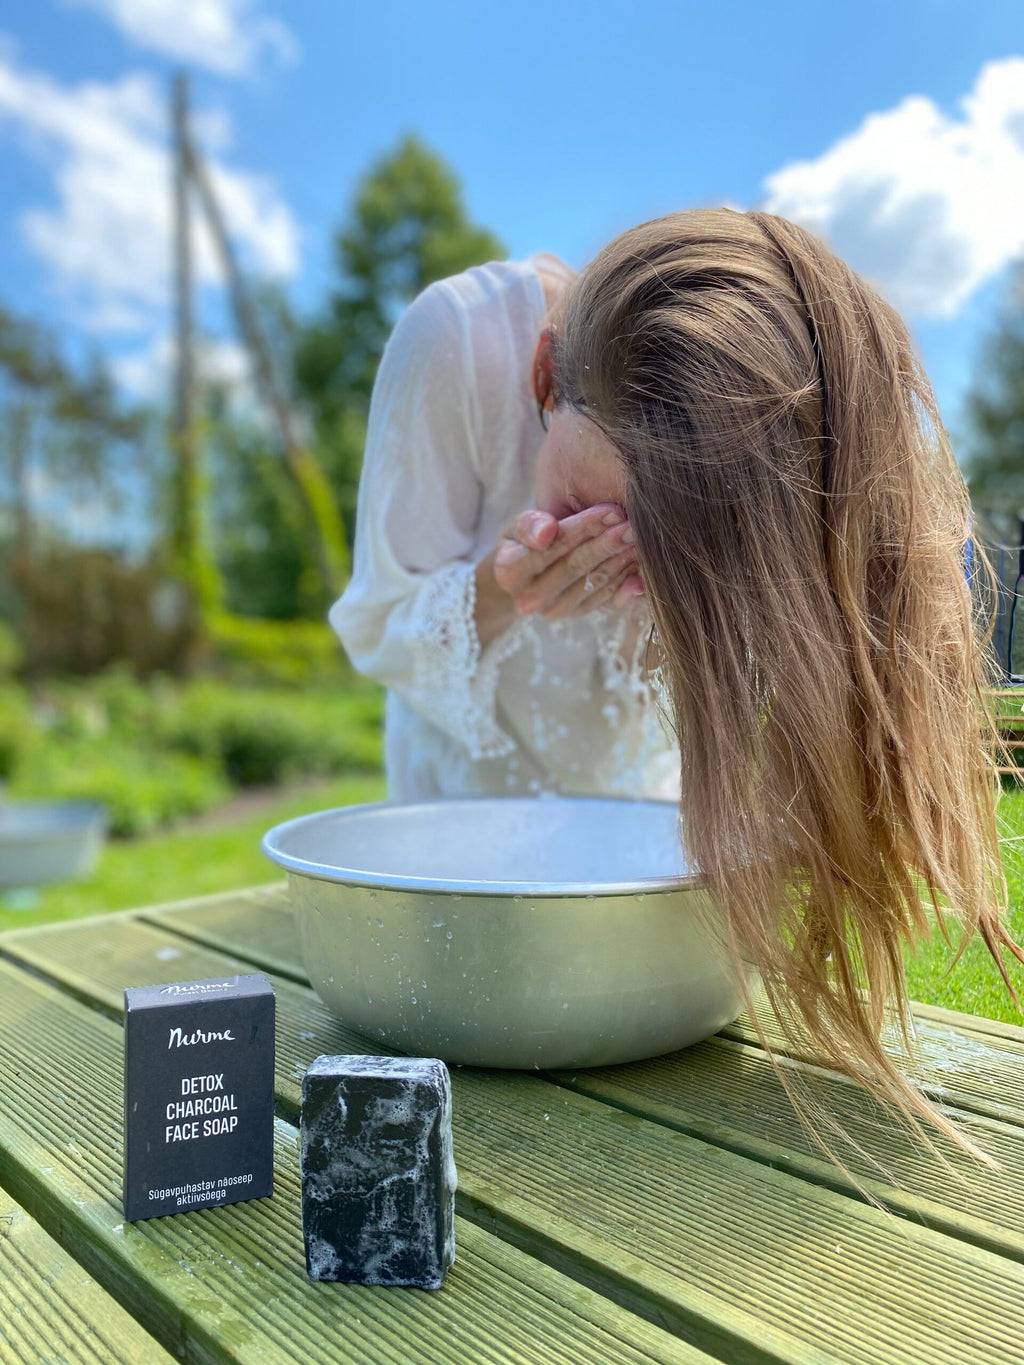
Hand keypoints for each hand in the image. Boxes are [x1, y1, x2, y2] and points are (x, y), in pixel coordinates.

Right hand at [492, 503, 643, 619]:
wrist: (522, 576)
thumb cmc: (523, 542)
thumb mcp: (518, 527)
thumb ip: (530, 524)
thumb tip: (547, 531)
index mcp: (509, 572)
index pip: (552, 546)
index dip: (583, 528)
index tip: (611, 510)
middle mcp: (529, 598)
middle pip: (575, 565)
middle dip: (607, 543)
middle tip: (632, 525)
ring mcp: (553, 610)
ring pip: (593, 582)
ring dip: (619, 560)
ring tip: (638, 539)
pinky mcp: (574, 615)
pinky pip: (604, 598)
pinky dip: (623, 579)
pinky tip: (637, 563)